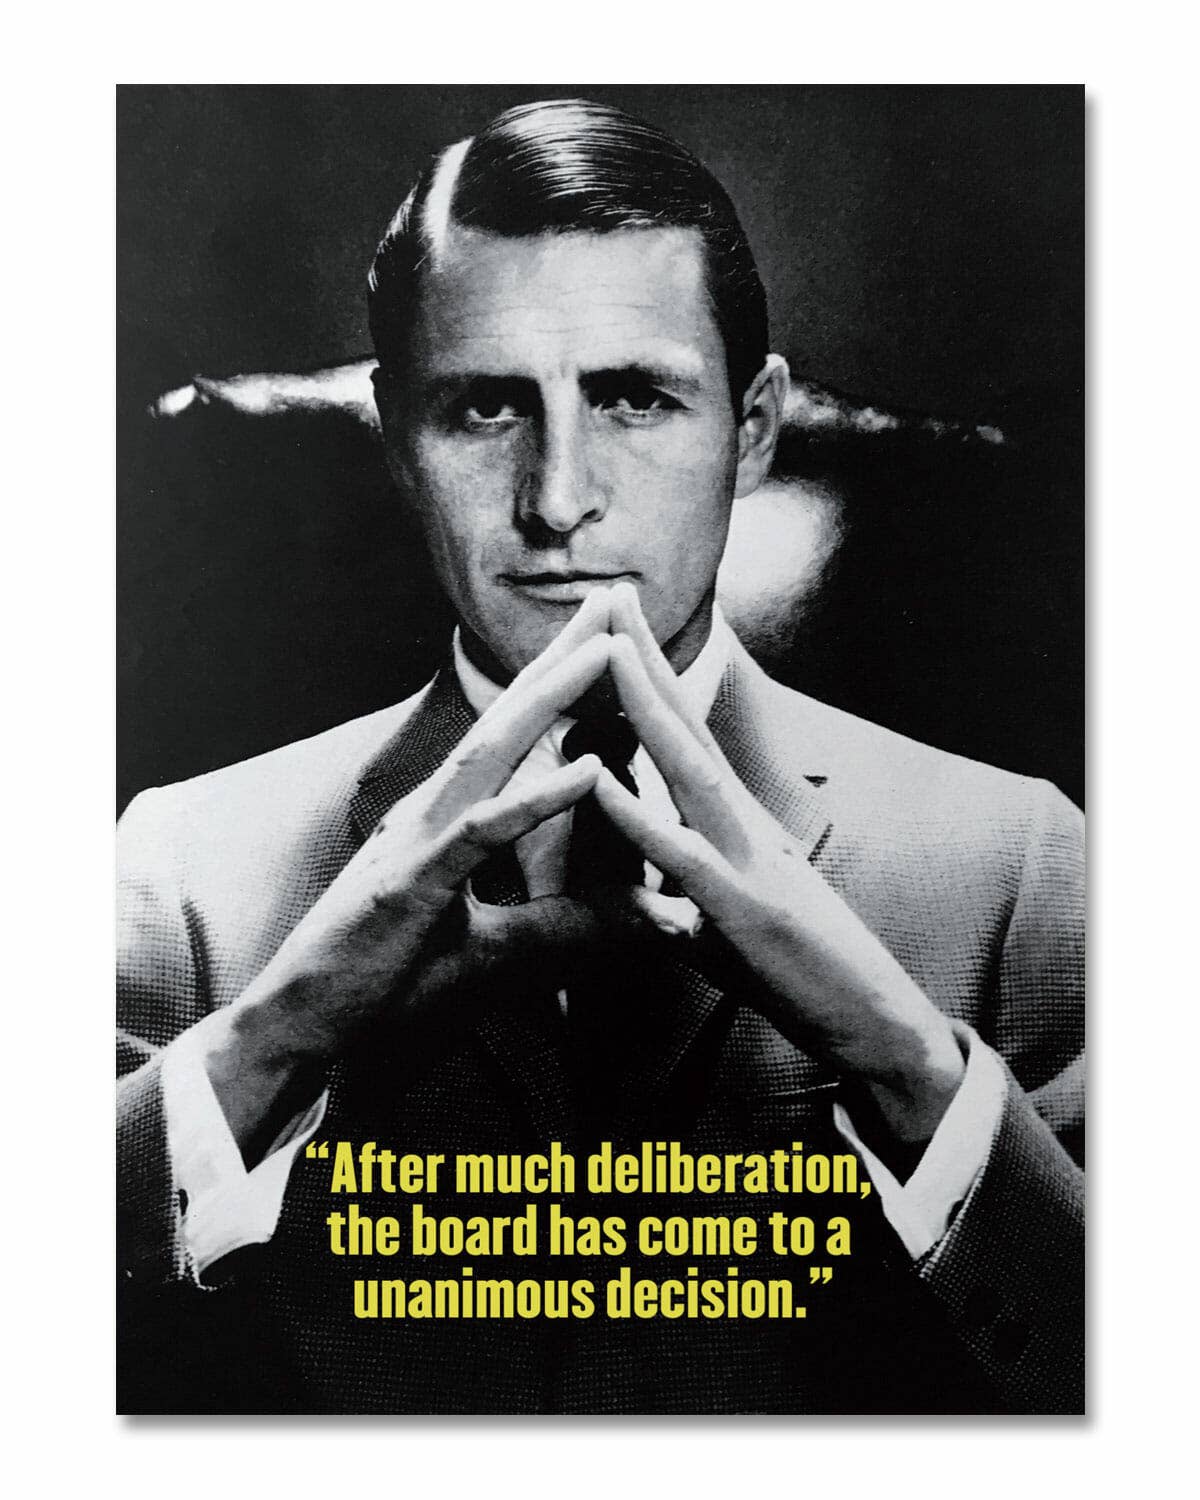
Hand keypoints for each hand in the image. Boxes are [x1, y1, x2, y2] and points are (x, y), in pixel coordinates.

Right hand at [205, 590, 616, 1159]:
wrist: (305, 1038)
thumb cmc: (386, 991)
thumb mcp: (500, 956)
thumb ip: (570, 928)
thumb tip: (649, 915)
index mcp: (448, 821)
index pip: (518, 738)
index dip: (566, 684)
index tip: (618, 639)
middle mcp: (432, 814)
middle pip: (511, 718)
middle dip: (565, 655)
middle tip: (618, 598)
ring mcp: (418, 842)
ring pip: (495, 753)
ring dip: (554, 696)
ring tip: (612, 648)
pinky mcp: (412, 885)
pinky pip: (482, 834)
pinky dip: (537, 802)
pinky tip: (589, 773)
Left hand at [596, 583, 964, 1145]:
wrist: (868, 1019)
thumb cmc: (795, 967)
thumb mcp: (724, 915)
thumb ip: (679, 886)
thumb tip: (641, 873)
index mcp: (731, 820)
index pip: (683, 734)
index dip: (648, 679)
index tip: (614, 625)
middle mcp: (739, 823)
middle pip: (684, 726)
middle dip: (644, 658)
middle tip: (609, 591)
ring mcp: (743, 858)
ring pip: (686, 769)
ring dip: (646, 707)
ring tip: (607, 650)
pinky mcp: (740, 909)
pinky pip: (680, 857)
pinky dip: (639, 817)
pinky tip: (601, 781)